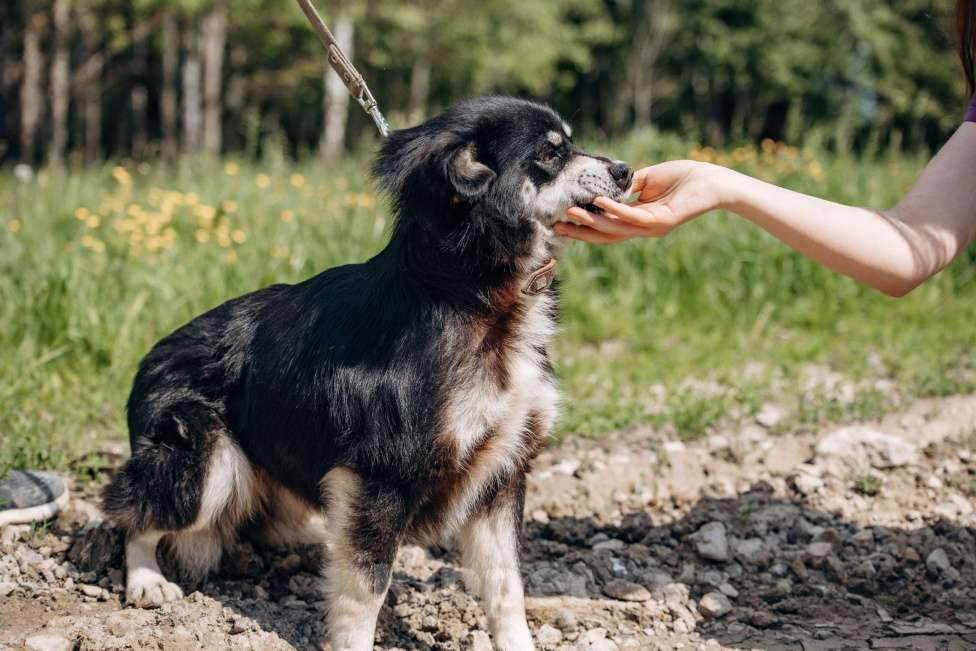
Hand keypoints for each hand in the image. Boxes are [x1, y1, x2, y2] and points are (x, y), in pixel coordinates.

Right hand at [555, 160, 728, 243]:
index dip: (585, 225)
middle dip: (581, 231)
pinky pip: (633, 216)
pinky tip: (598, 202)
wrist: (712, 181)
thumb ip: (629, 184)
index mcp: (638, 219)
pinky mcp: (662, 221)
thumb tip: (609, 183)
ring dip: (592, 221)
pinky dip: (615, 210)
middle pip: (606, 234)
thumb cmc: (684, 177)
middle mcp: (643, 227)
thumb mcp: (648, 179)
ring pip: (616, 228)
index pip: (607, 226)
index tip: (563, 220)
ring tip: (572, 213)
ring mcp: (652, 226)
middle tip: (557, 226)